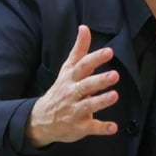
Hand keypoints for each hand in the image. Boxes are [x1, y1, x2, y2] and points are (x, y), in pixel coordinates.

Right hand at [26, 25, 119, 147]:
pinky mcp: (79, 126)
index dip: (95, 58)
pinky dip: (102, 128)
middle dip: (100, 80)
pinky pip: (91, 127)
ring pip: (89, 105)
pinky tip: (113, 128)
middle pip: (86, 85)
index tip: (109, 51)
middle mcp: (72, 93)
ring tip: (115, 96)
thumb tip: (84, 27)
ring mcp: (75, 110)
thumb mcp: (67, 69)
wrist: (40, 119)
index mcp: (71, 78)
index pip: (83, 66)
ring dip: (101, 101)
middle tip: (115, 74)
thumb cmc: (61, 90)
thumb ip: (79, 50)